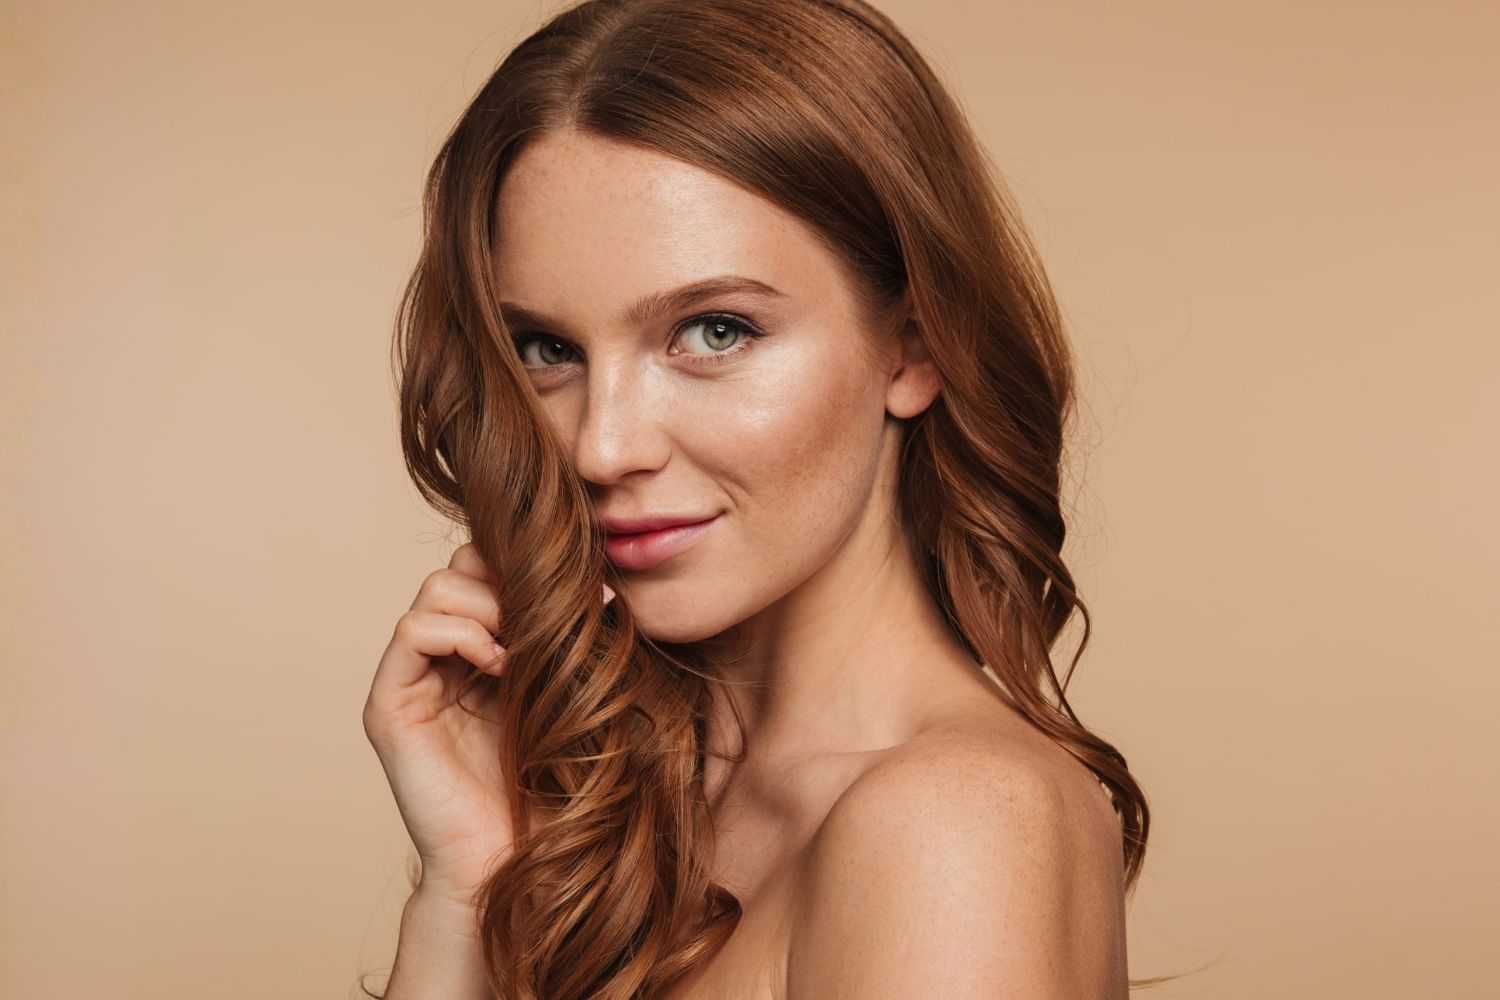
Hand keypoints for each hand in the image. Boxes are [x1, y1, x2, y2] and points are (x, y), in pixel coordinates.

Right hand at [362, 542, 616, 905]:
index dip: (525, 569)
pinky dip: (461, 632)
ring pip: (435, 589)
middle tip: (553, 620)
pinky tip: (498, 665)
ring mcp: (410, 680)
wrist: (520, 858)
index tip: (582, 597)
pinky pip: (412, 631)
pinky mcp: (389, 706)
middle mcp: (439, 660)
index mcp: (479, 653)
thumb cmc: (554, 787)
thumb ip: (567, 642)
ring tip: (524, 651)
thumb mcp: (569, 696)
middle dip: (508, 582)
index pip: (486, 570)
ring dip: (489, 605)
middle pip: (459, 568)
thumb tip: (601, 586)